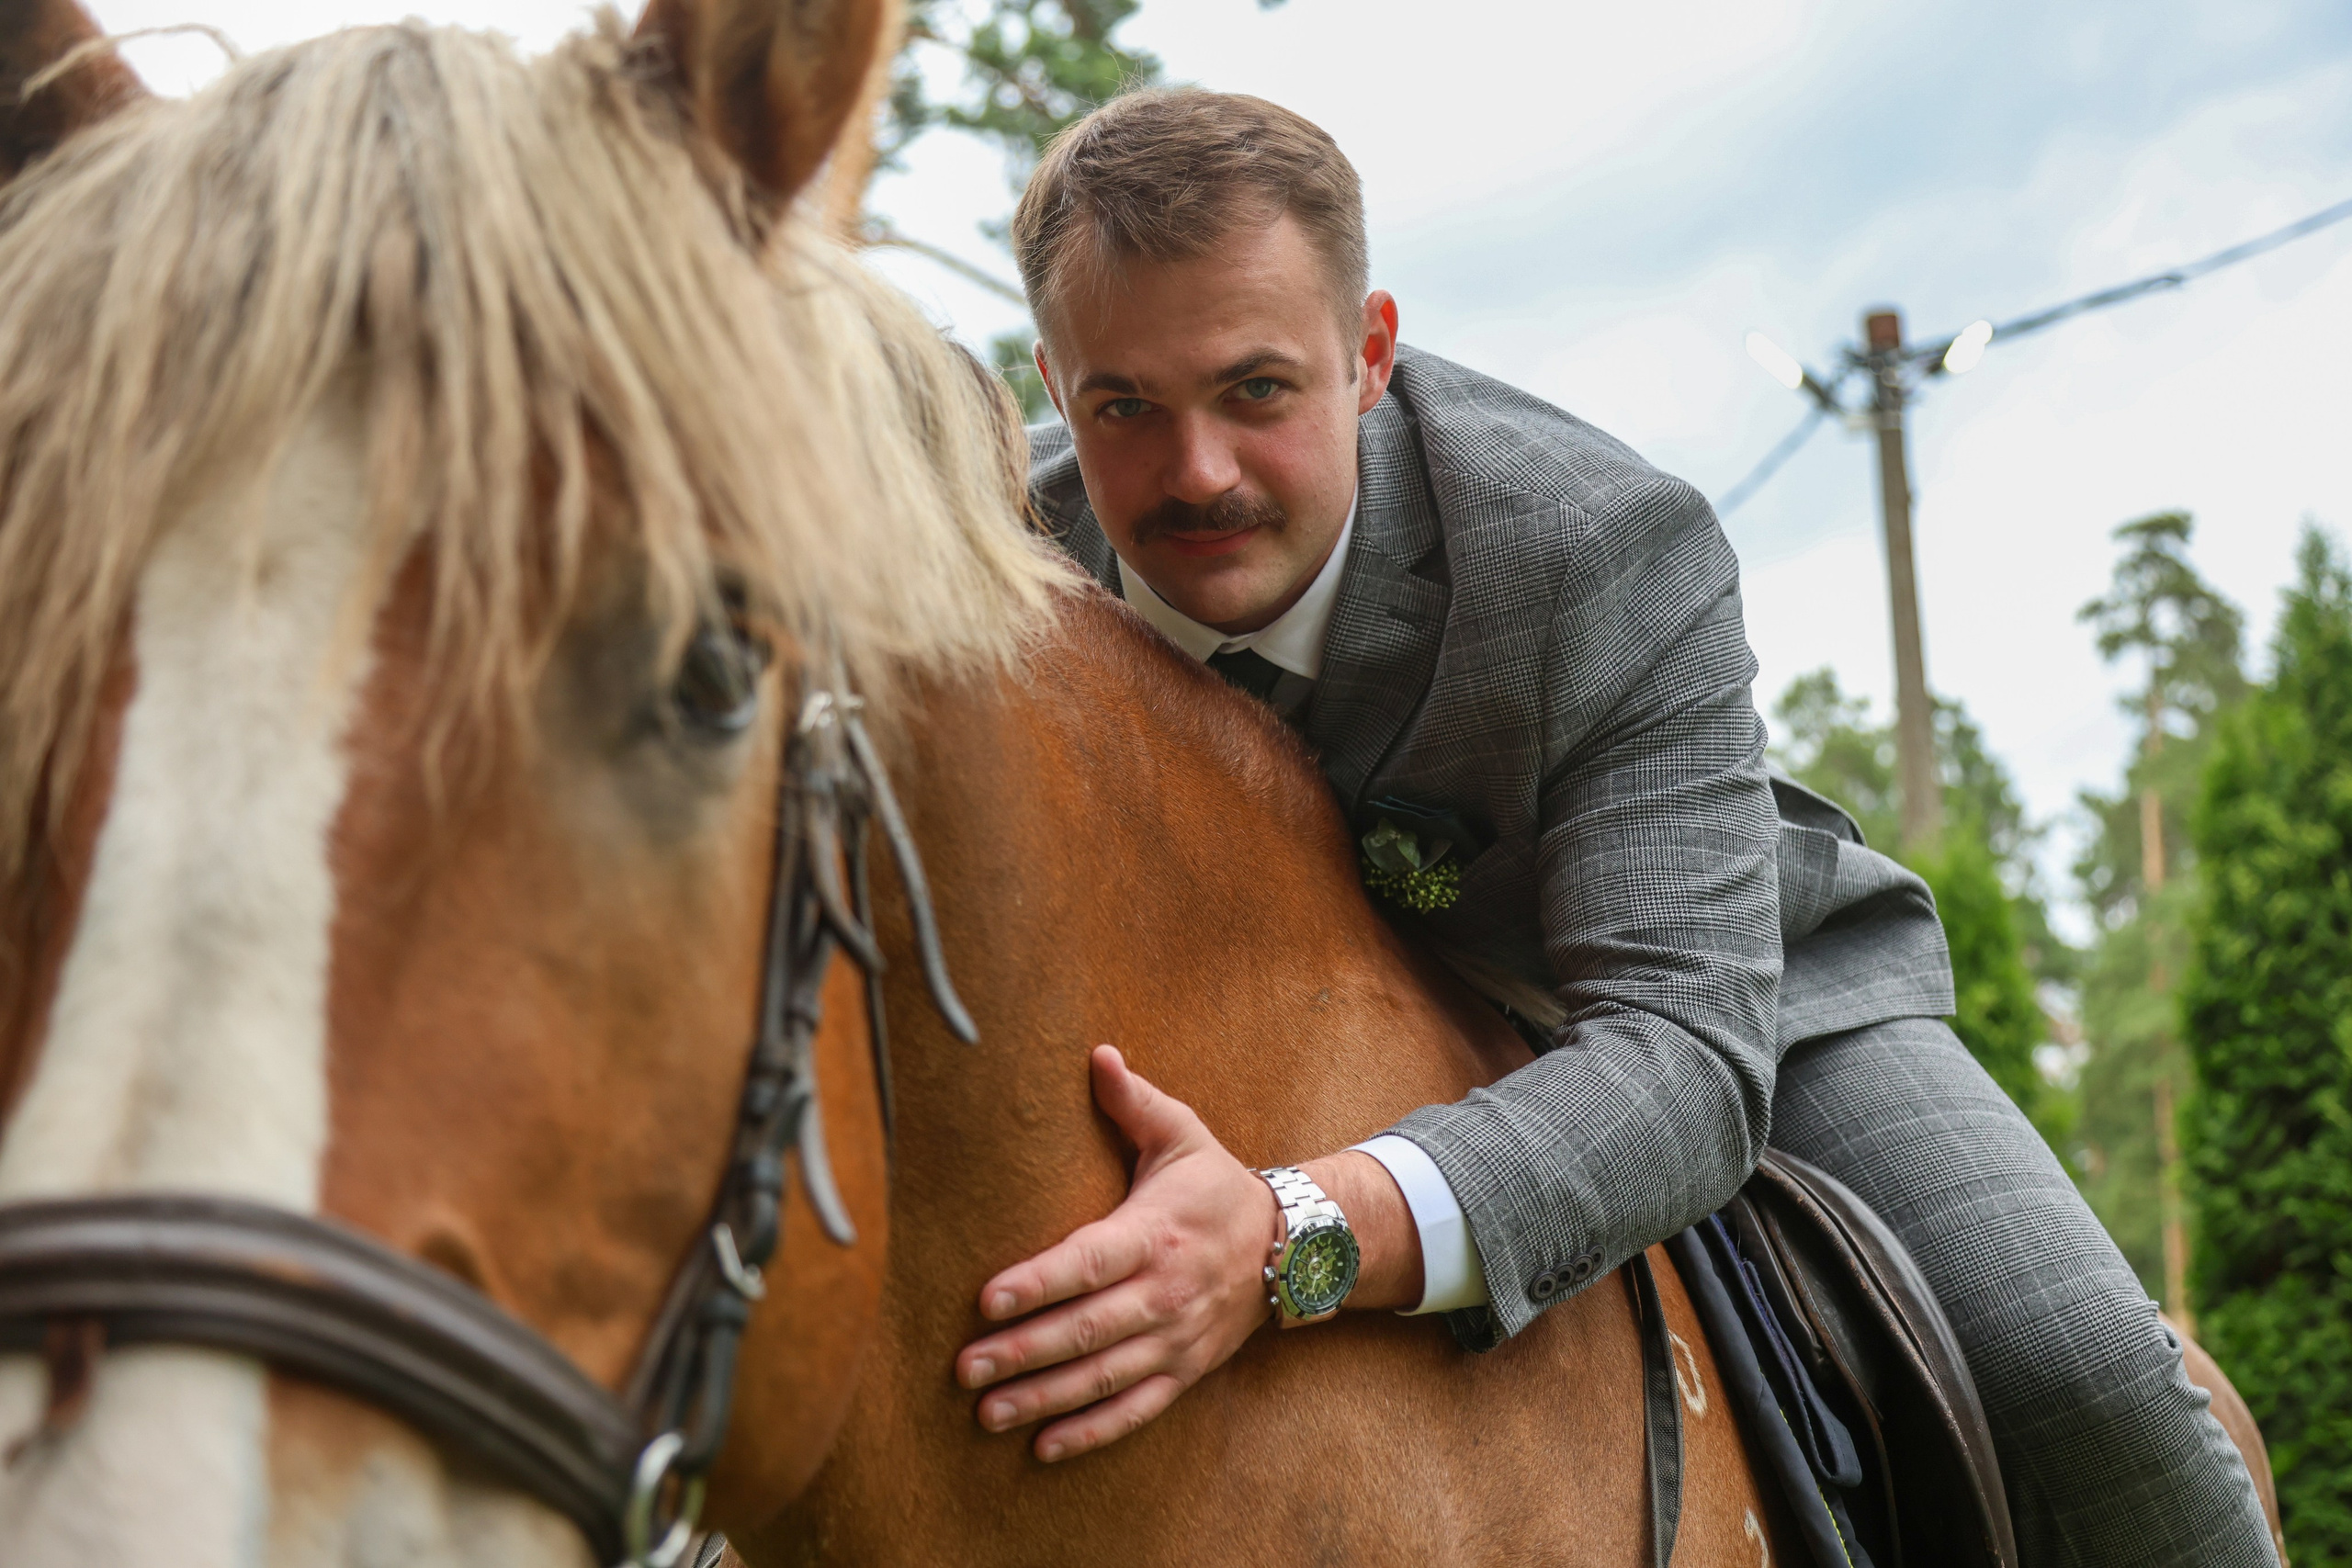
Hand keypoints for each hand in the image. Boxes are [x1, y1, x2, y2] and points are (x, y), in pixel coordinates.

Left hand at [954, 1045, 1278, 1461]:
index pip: (1088, 1261)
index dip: (1038, 1283)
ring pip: (1104, 1377)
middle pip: (1086, 1328)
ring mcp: (1176, 1339)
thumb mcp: (1182, 1134)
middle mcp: (1165, 1292)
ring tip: (987, 1412)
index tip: (986, 1300)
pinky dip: (1092, 1432)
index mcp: (1155, 1232)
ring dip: (1044, 1399)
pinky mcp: (1185, 1371)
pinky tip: (1044, 1447)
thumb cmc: (1217, 1186)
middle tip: (964, 1368)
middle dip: (1022, 1351)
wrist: (1295, 1247)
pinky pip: (1135, 1408)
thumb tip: (1097, 1053)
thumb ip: (1133, 1100)